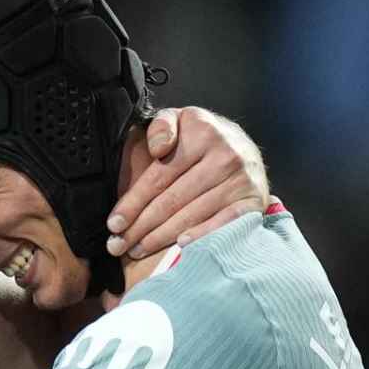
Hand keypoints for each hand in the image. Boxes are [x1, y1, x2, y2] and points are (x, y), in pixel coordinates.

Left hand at [106, 106, 269, 257]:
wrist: (245, 147)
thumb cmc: (201, 138)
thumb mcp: (179, 119)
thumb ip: (162, 126)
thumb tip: (158, 148)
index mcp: (202, 133)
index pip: (159, 176)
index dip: (133, 202)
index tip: (114, 223)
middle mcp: (224, 156)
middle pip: (172, 200)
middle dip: (141, 226)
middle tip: (119, 245)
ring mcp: (242, 180)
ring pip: (192, 215)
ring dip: (161, 237)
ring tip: (138, 249)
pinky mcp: (254, 199)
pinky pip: (224, 223)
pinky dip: (202, 235)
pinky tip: (180, 246)